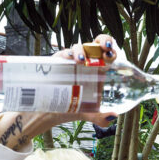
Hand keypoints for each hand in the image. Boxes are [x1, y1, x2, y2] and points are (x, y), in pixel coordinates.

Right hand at [0, 35, 121, 149]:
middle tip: (104, 48)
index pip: (107, 54)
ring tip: (81, 60)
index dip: (111, 50)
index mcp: (96, 71)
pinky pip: (61, 54)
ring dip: (81, 50)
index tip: (112, 55)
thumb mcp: (87, 114)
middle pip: (95, 45)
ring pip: (78, 48)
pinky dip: (65, 54)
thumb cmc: (68, 109)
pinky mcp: (56, 64)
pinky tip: (68, 58)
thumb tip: (113, 116)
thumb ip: (100, 117)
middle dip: (101, 42)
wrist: (46, 112)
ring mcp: (70, 62)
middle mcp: (84, 63)